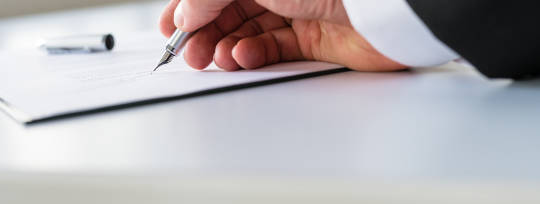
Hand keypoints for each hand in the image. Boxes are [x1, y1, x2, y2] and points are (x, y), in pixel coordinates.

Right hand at [159, 0, 405, 71]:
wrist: (384, 8)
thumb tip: (184, 14)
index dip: (189, 7)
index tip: (170, 29)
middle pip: (229, 11)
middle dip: (205, 33)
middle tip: (190, 53)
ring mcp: (297, 10)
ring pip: (248, 32)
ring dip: (227, 47)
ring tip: (219, 58)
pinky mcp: (313, 38)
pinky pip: (273, 49)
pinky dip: (254, 55)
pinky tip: (244, 57)